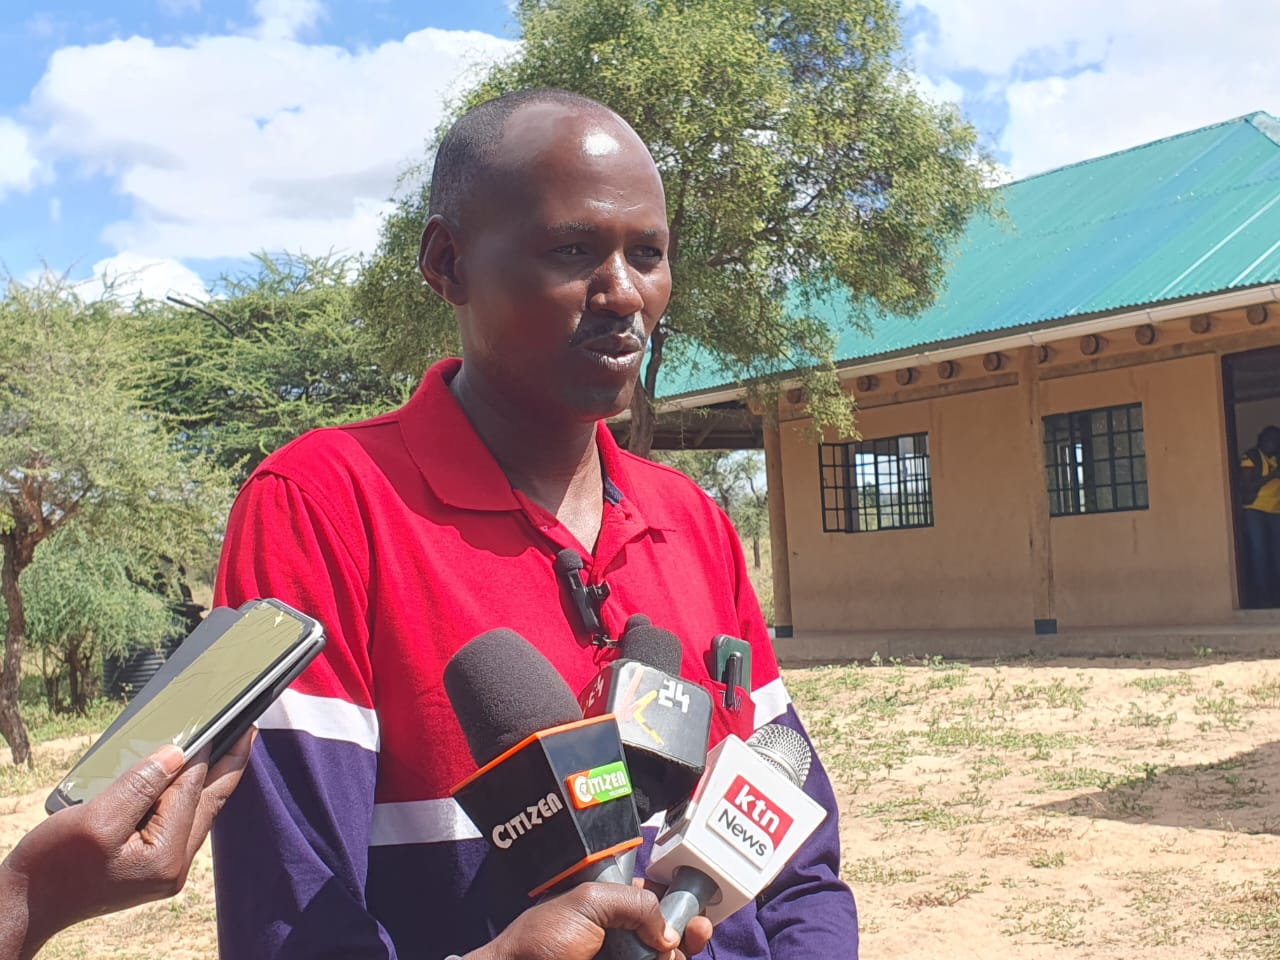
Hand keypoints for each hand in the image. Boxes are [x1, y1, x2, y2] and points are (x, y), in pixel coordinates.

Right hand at [0, 730, 254, 959]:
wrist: (24, 907)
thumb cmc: (52, 867)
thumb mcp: (96, 820)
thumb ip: (140, 785)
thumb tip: (178, 754)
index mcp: (166, 857)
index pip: (194, 791)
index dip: (207, 752)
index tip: (229, 720)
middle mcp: (173, 867)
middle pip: (210, 803)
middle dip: (230, 765)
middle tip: (249, 730)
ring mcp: (164, 869)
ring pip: (198, 813)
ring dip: (209, 780)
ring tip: (226, 746)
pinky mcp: (150, 866)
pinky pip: (178, 822)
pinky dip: (185, 796)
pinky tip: (187, 777)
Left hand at [473, 883, 712, 959]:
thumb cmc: (541, 939)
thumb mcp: (589, 901)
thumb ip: (635, 903)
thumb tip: (668, 933)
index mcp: (612, 904)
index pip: (655, 898)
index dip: (678, 902)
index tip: (695, 910)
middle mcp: (621, 934)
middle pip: (668, 933)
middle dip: (687, 932)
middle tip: (697, 933)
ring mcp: (621, 958)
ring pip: (664, 957)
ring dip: (677, 954)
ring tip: (670, 955)